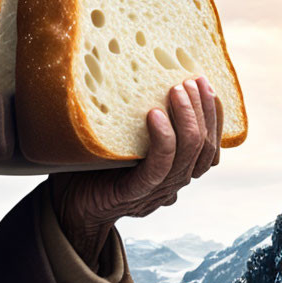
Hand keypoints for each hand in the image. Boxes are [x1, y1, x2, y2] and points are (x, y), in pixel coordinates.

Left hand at [46, 75, 223, 265]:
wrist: (68, 205)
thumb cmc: (91, 169)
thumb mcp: (120, 141)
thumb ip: (135, 121)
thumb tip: (137, 76)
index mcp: (174, 170)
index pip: (209, 145)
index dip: (213, 114)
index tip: (204, 82)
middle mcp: (172, 182)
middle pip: (205, 147)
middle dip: (203, 109)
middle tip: (190, 80)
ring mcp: (156, 189)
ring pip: (189, 153)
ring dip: (187, 117)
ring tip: (176, 90)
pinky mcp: (135, 192)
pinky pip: (159, 166)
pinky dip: (163, 139)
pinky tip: (154, 115)